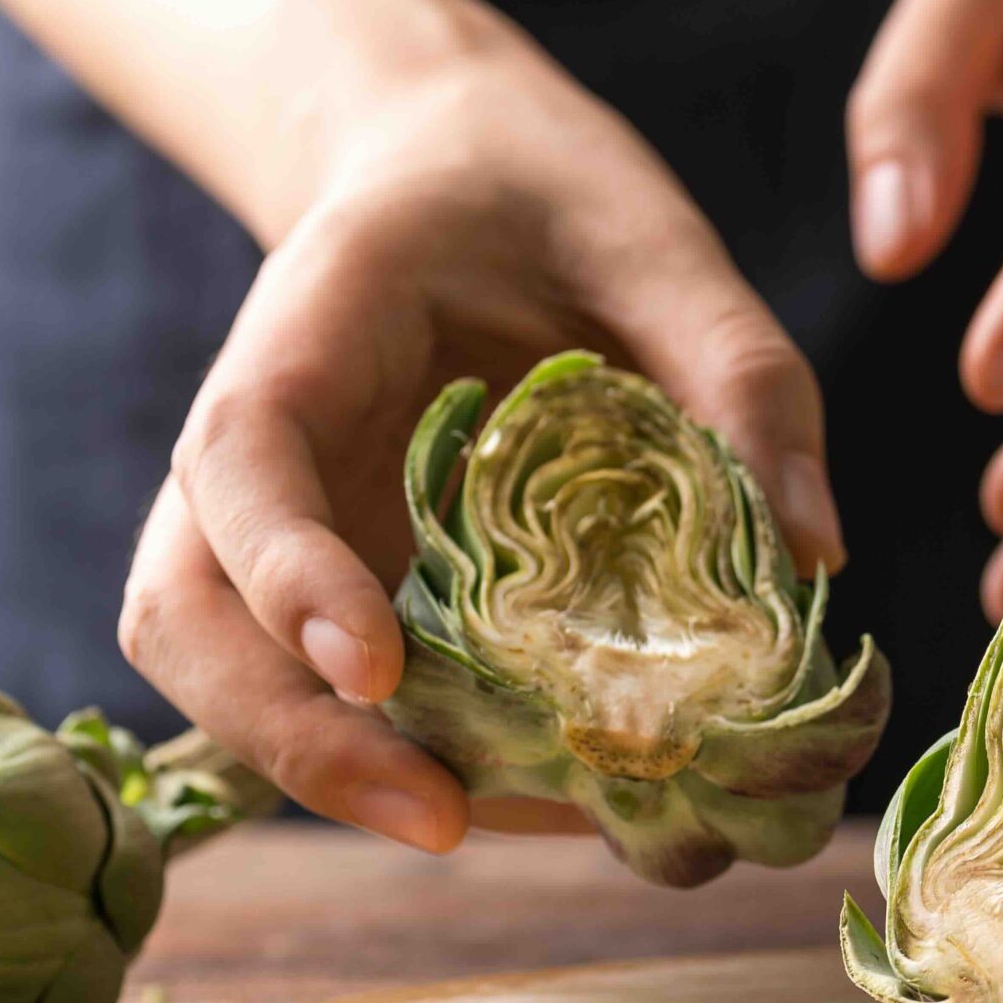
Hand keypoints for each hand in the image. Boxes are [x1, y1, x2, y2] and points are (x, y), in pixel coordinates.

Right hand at [120, 32, 840, 852]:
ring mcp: (281, 534)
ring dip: (345, 775)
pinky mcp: (337, 588)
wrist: (458, 175)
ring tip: (527, 827)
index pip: (244, 463)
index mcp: (307, 335)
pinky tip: (553, 796)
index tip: (373, 668)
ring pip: (233, 679)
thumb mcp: (658, 243)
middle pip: (188, 617)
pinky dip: (419, 760)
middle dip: (292, 737)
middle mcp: (259, 456)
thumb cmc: (546, 197)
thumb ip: (739, 374)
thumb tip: (813, 556)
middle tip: (443, 821)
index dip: (291, 574)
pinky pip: (334, 697)